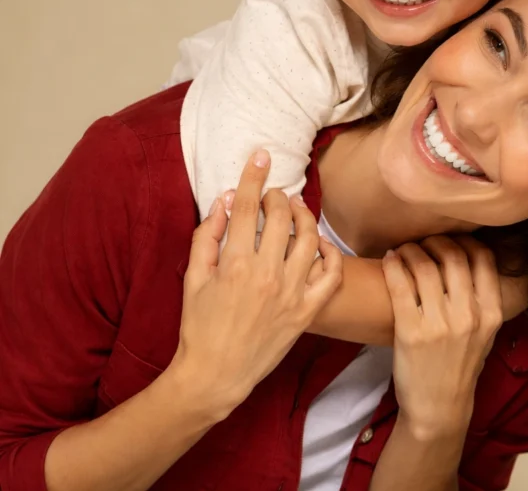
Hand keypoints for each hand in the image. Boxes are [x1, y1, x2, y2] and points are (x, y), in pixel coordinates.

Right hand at [169, 149, 342, 419]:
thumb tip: (224, 201)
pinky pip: (331, 274)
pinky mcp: (307, 311)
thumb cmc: (199, 326)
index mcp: (235, 264)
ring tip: (295, 211)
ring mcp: (292, 293)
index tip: (262, 155)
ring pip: (309, 239)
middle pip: (282, 218)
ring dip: (304, 217)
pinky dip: (329, 254)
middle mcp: (267, 274)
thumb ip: (208, 236)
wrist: (217, 374)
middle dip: (279, 196)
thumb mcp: (193, 278)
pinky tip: (318, 244)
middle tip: (274, 194)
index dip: (255, 177)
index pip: (248, 208)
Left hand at [383, 235, 502, 439]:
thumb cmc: (461, 365)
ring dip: (411, 250)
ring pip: (425, 266)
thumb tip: (470, 257)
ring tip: (404, 250)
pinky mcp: (410, 332)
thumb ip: (484, 299)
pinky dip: (393, 265)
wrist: (439, 405)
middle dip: (436, 241)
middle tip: (424, 242)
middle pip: (454, 256)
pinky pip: (400, 286)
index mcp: (491, 314)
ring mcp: (439, 324)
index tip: (453, 239)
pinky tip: (389, 259)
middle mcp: (469, 316)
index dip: (466, 241)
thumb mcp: (486, 333)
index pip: (484, 259)